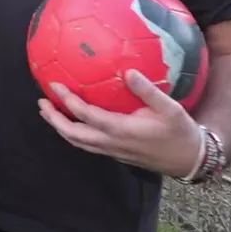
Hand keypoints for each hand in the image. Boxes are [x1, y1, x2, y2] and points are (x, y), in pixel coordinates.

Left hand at [38, 69, 203, 178]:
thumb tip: (128, 72)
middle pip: (74, 135)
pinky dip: (74, 133)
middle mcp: (112, 143)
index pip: (87, 116)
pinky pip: (87, 145)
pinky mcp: (115, 154)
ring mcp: (112, 151)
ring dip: (61, 127)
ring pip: (78, 143)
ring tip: (48, 111)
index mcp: (122, 130)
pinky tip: (72, 121)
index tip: (55, 85)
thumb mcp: (170, 108)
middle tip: (41, 103)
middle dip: (54, 120)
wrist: (189, 159)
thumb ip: (148, 90)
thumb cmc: (180, 132)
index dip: (68, 101)